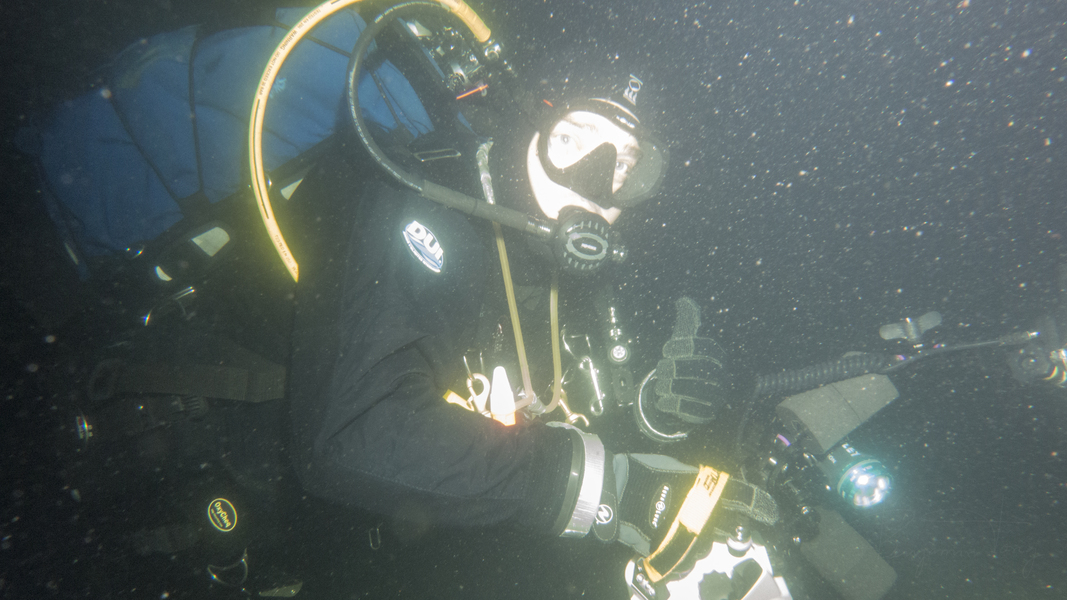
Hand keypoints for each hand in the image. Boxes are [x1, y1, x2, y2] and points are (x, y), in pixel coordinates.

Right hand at [593, 454, 777, 564]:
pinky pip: (685, 560)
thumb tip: (716, 483)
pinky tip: (668, 543)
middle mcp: (704, 516)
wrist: (617, 491)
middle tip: (709, 520)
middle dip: (725, 527)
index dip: (761, 505)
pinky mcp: (674, 553)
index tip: (769, 512)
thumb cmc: (645, 473)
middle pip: (729, 528)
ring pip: (706, 546)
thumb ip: (699, 478)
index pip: (745, 499)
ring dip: (699, 540)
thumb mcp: (678, 467)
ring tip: (678, 528)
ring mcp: (690, 537)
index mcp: (707, 491)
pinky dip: (680, 555)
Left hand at [655, 297, 728, 423]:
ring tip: (662, 384)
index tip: (667, 349)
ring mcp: (715, 397)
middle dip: (672, 368)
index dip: (684, 348)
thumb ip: (687, 320)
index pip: (706, 349)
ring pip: (690, 390)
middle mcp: (721, 377)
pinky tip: (663, 399)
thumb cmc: (687, 361)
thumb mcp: (686, 340)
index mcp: (718, 357)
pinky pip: (687, 410)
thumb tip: (684, 300)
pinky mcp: (705, 414)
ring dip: (669, 386)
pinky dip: (669, 403)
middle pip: (696, 370)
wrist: (689, 393)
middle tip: (662, 368)